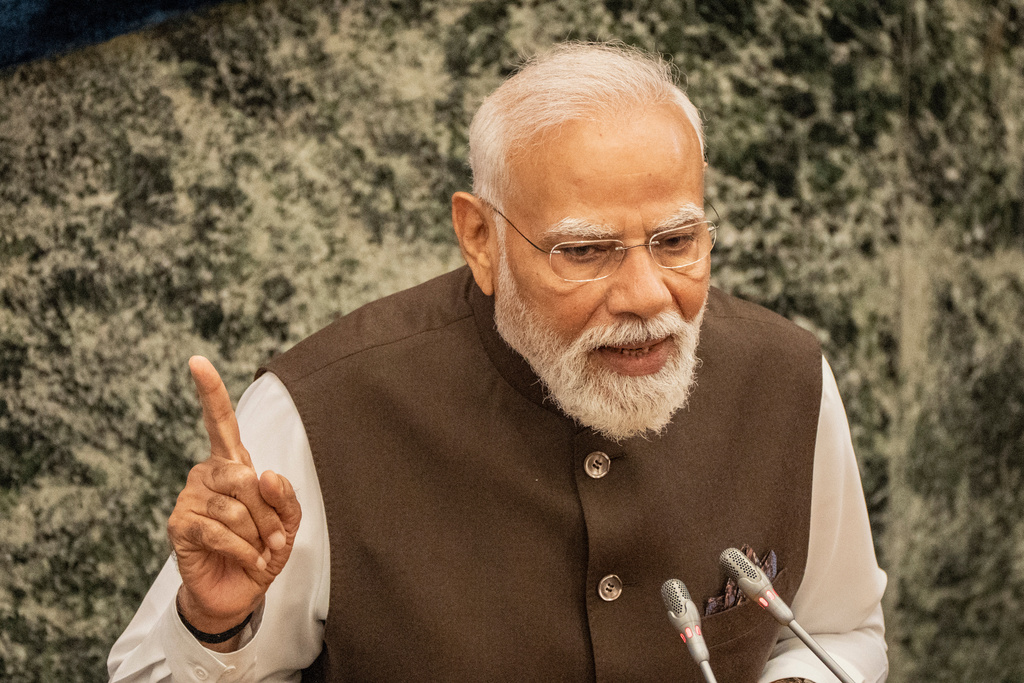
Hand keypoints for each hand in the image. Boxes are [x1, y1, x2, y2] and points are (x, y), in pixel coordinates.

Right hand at [167, 356, 301, 647]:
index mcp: (232, 464)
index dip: (210, 391)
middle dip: (268, 515)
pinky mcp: (179, 526)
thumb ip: (285, 497)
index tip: (197, 361)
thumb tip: (266, 474)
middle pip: (244, 478)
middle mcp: (206, 474)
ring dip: (257, 537)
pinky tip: (245, 560)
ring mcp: (189, 498)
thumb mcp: (288, 523)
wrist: (238, 592)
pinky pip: (219, 532)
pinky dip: (242, 551)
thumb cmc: (262, 550)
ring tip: (259, 552)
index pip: (220, 421)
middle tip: (274, 540)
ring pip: (234, 509)